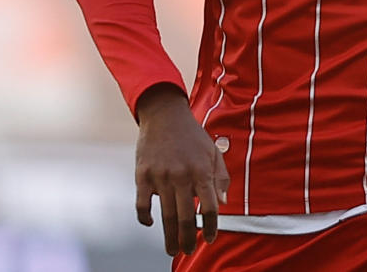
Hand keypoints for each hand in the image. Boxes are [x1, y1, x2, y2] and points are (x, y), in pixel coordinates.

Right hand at [134, 85, 230, 255]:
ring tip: (172, 250)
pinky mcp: (142, 175)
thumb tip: (223, 204)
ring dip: (169, 236)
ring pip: (165, 215)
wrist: (164, 114)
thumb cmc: (192, 135)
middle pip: (186, 216)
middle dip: (188, 239)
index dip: (212, 226)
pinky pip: (142, 204)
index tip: (210, 239)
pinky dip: (145, 217)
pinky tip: (150, 223)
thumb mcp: (213, 152)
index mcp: (201, 170)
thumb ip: (221, 178)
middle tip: (187, 252)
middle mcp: (181, 175)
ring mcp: (160, 176)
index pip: (210, 206)